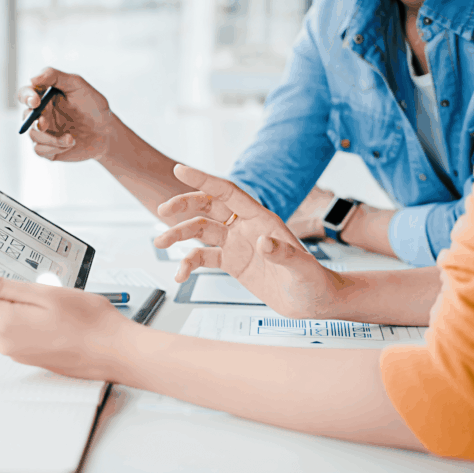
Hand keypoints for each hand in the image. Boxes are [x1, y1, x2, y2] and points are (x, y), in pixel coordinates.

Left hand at [0, 268, 131, 380]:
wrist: (116, 352)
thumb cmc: (89, 323)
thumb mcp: (44, 294)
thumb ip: (3, 287)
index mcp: (6, 324)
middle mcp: (7, 342)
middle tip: (12, 266)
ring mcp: (18, 352)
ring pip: (4, 318)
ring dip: (15, 301)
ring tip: (46, 291)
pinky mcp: (30, 356)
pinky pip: (18, 329)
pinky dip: (26, 315)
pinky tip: (51, 310)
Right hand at [17, 67, 115, 161]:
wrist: (107, 132)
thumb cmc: (93, 106)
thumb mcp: (78, 85)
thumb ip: (55, 76)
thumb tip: (32, 79)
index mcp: (45, 97)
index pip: (26, 94)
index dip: (26, 96)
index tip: (36, 101)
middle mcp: (41, 114)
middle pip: (25, 116)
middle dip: (34, 120)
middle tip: (45, 123)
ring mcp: (44, 133)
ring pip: (32, 135)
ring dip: (50, 137)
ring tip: (71, 138)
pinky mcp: (49, 149)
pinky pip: (39, 150)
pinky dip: (53, 148)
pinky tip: (70, 143)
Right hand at [154, 165, 345, 318]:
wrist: (314, 302)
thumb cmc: (314, 282)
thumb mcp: (301, 269)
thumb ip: (283, 254)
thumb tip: (262, 243)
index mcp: (262, 219)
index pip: (228, 192)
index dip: (203, 179)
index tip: (180, 169)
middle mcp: (246, 227)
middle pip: (208, 207)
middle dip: (183, 206)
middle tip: (162, 210)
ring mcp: (237, 244)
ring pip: (200, 231)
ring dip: (178, 235)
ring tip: (159, 243)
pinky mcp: (233, 263)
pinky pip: (203, 258)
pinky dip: (188, 264)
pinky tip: (180, 275)